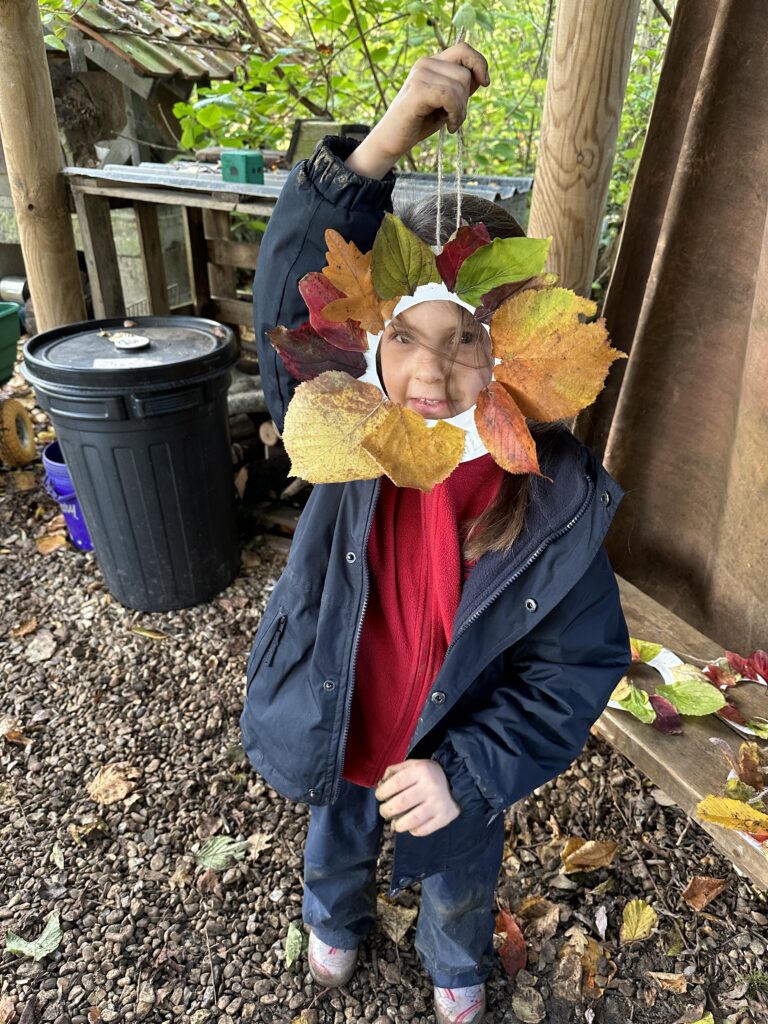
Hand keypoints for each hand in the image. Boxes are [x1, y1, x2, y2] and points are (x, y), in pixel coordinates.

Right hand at [345, 42, 490, 178]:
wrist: (393, 140)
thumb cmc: (419, 122)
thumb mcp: (446, 102)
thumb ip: (460, 87)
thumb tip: (481, 77)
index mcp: (432, 63)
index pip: (464, 49)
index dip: (479, 63)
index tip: (484, 83)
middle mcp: (425, 63)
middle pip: (465, 73)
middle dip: (466, 99)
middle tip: (455, 117)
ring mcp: (420, 75)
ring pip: (459, 86)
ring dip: (461, 111)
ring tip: (450, 123)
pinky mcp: (418, 90)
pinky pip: (449, 96)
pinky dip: (455, 114)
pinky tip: (449, 126)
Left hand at [375, 759, 460, 836]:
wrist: (458, 781)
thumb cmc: (429, 774)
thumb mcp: (413, 764)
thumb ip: (395, 770)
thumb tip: (380, 784)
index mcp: (421, 771)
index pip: (395, 783)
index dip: (382, 792)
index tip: (379, 796)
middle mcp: (430, 787)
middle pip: (401, 803)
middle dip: (386, 810)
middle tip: (384, 811)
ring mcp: (438, 803)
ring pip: (412, 820)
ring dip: (398, 825)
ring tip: (395, 823)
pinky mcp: (444, 817)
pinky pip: (424, 829)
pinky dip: (413, 831)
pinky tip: (410, 826)